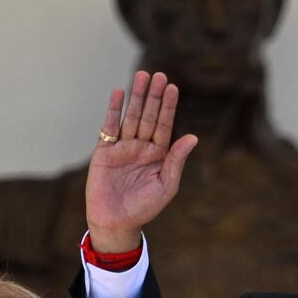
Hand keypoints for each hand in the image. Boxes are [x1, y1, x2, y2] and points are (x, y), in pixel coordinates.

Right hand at [85, 71, 197, 252]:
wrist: (117, 222)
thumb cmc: (144, 208)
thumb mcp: (166, 185)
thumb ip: (176, 160)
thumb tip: (193, 137)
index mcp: (158, 155)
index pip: (165, 125)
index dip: (169, 106)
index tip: (173, 87)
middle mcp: (141, 147)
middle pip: (149, 115)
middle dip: (154, 96)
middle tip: (159, 74)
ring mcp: (123, 147)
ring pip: (131, 116)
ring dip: (136, 97)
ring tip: (142, 76)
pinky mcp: (105, 151)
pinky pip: (109, 127)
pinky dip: (113, 110)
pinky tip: (118, 94)